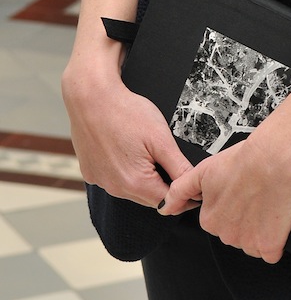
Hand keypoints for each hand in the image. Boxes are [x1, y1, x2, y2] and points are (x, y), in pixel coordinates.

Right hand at [63, 66, 192, 207]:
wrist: (91, 97)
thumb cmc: (126, 112)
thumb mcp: (161, 138)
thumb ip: (178, 167)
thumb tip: (192, 185)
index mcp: (136, 183)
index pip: (168, 202)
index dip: (183, 193)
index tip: (191, 182)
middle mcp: (116, 189)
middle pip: (149, 197)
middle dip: (163, 185)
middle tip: (169, 160)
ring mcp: (101, 182)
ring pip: (131, 189)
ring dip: (143, 179)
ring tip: (145, 150)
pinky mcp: (90, 173)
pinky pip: (114, 179)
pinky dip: (124, 171)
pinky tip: (126, 150)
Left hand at [159, 130, 290, 262]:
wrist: (273, 158)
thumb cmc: (243, 160)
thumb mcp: (203, 171)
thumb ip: (179, 191)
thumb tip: (165, 208)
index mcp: (210, 220)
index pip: (217, 222)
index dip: (229, 205)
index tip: (238, 192)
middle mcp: (226, 235)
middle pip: (234, 233)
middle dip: (243, 219)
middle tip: (252, 194)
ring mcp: (248, 242)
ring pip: (252, 243)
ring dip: (258, 230)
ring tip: (264, 202)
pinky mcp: (270, 246)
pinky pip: (270, 253)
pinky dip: (273, 240)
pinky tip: (274, 219)